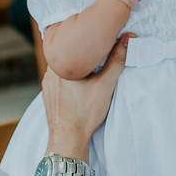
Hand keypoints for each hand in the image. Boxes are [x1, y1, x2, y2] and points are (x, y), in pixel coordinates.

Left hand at [43, 33, 130, 161]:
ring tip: (91, 65)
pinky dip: (70, 77)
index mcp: (60, 64)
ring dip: (76, 65)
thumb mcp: (105, 84)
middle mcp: (50, 72)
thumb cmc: (85, 113)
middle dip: (83, 52)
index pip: (73, 40)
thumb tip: (128, 38)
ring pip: (64, 67)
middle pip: (68, 54)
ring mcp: (47, 84)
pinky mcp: (49, 95)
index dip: (86, 36)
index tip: (98, 35)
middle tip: (98, 47)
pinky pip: (60, 79)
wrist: (68, 140)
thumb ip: (117, 59)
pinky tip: (80, 83)